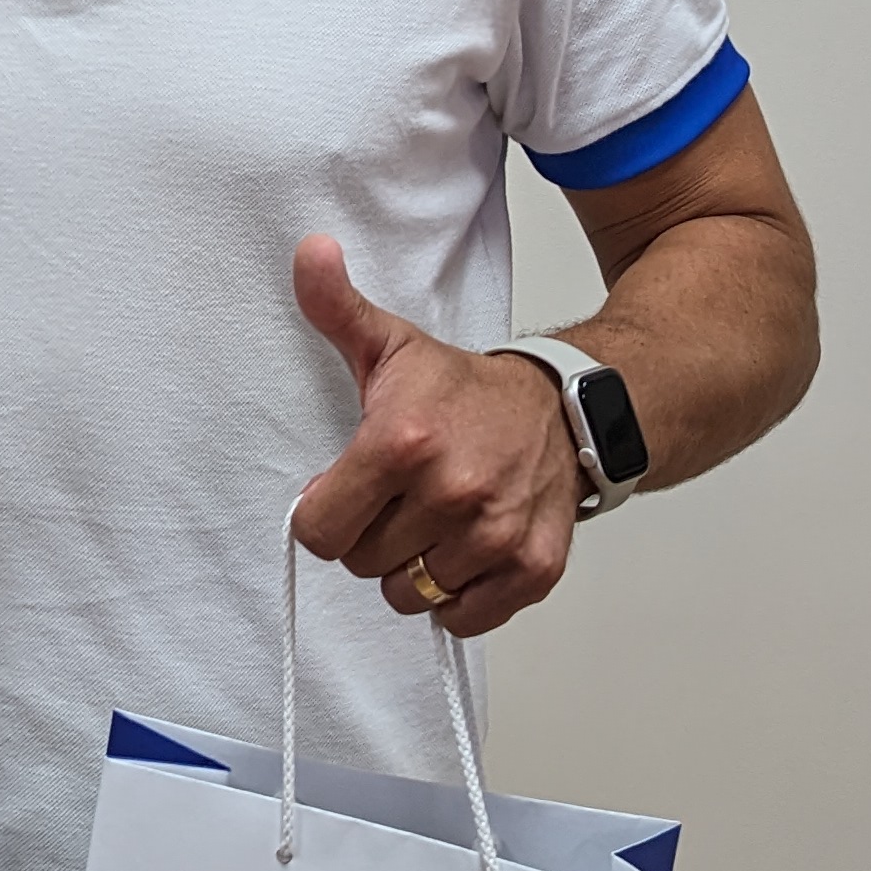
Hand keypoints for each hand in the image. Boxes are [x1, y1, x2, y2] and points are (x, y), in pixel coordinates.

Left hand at [286, 234, 579, 638]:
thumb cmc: (465, 389)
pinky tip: (463, 550)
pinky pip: (463, 618)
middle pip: (361, 563)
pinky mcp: (532, 569)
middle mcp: (450, 493)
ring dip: (413, 567)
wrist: (562, 408)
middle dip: (369, 536)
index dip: (324, 514)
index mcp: (401, 442)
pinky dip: (457, 596)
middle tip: (397, 499)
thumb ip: (335, 306)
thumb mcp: (393, 343)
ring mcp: (495, 536)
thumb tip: (308, 251)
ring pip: (410, 594)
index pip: (319, 531)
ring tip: (433, 520)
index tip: (346, 491)